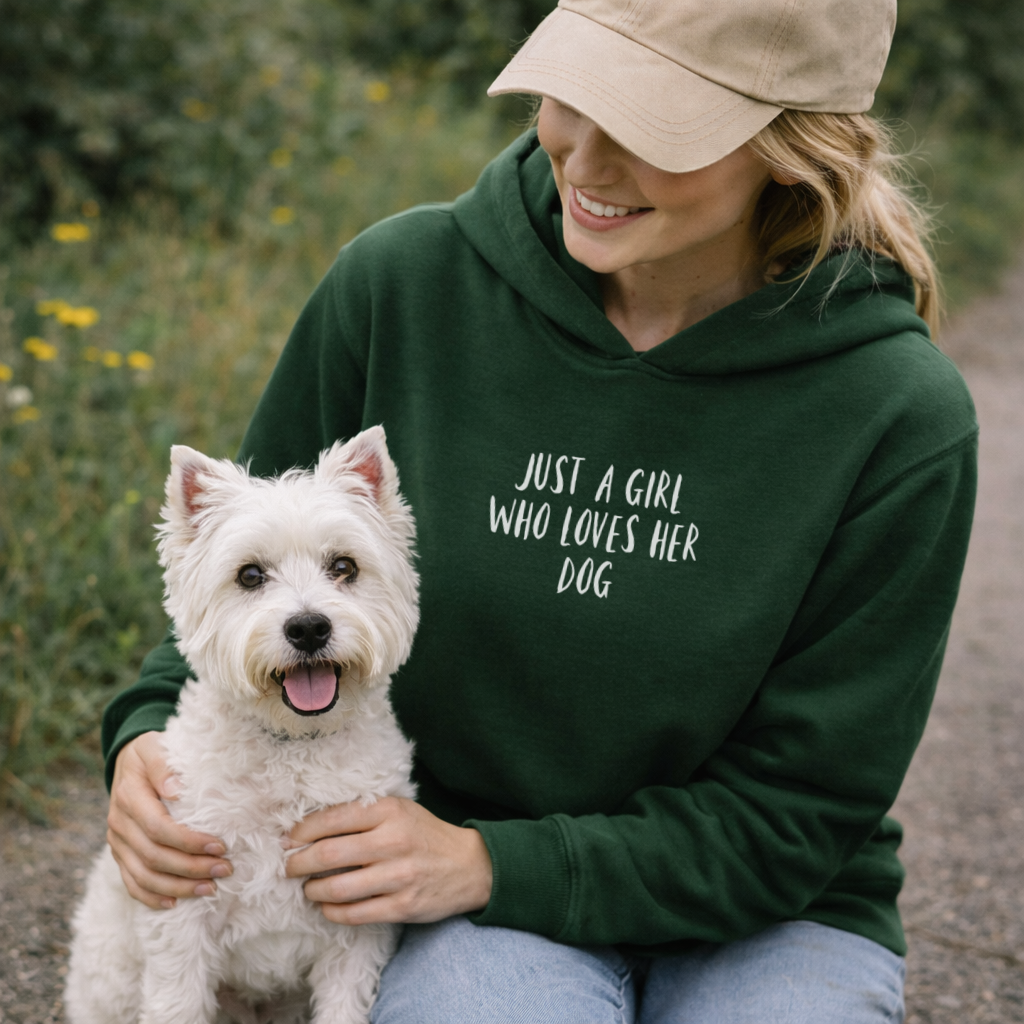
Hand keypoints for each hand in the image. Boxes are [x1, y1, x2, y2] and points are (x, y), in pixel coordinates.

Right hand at [107, 731, 232, 909]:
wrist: (127, 761)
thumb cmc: (149, 752)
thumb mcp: (153, 746)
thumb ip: (162, 765)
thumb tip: (175, 789)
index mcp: (129, 798)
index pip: (159, 828)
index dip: (189, 842)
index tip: (220, 846)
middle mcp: (119, 824)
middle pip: (154, 857)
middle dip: (191, 868)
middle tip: (225, 870)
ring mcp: (118, 843)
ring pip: (144, 876)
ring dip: (178, 887)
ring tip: (210, 889)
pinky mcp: (120, 854)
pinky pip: (132, 882)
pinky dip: (152, 896)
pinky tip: (175, 904)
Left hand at [284, 797, 492, 925]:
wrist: (470, 865)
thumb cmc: (424, 834)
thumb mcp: (399, 810)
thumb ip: (362, 814)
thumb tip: (309, 828)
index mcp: (389, 811)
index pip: (333, 819)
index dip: (302, 832)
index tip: (288, 840)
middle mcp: (393, 841)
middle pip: (328, 855)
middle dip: (298, 864)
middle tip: (288, 867)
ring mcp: (399, 876)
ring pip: (336, 889)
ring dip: (312, 891)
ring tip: (308, 889)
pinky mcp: (403, 906)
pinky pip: (354, 914)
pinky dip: (332, 912)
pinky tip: (327, 907)